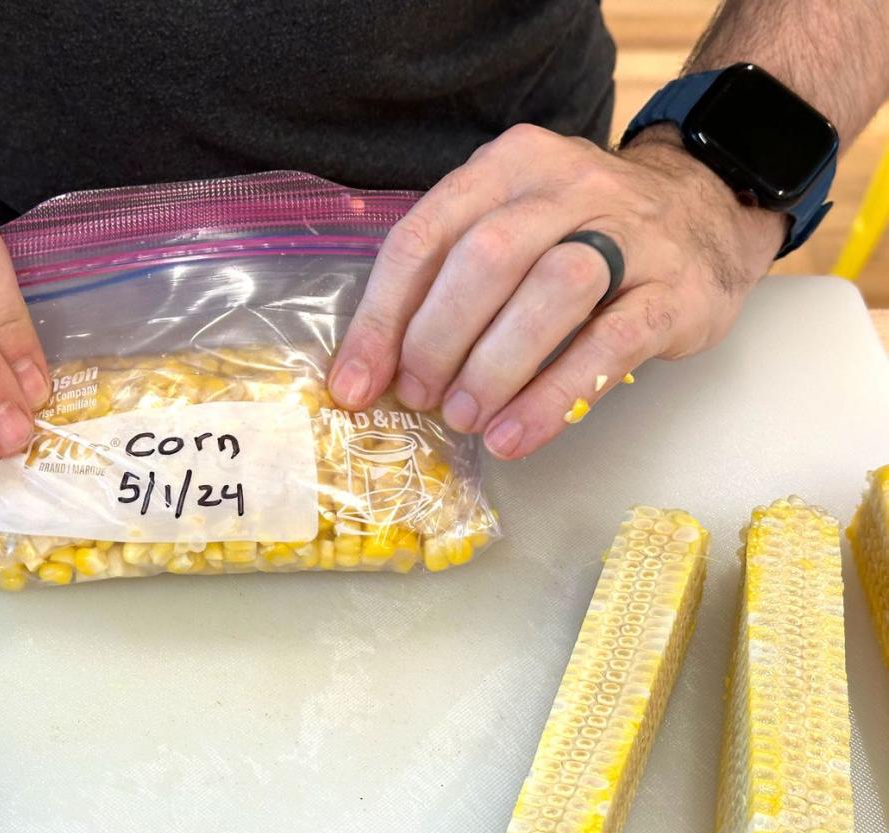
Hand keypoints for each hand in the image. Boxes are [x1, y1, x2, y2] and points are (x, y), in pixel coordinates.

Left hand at [328, 124, 787, 458]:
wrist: (709, 207)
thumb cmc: (583, 229)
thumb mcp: (513, 222)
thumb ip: (448, 275)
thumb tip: (376, 367)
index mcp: (509, 166)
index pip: (426, 236)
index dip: (382, 317)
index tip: (355, 383)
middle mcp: (568, 186)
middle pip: (486, 260)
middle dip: (437, 340)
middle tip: (419, 397)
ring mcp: (630, 234)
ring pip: (551, 293)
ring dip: (494, 367)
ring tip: (465, 419)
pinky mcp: (675, 290)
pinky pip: (610, 344)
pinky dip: (554, 396)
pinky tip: (516, 434)